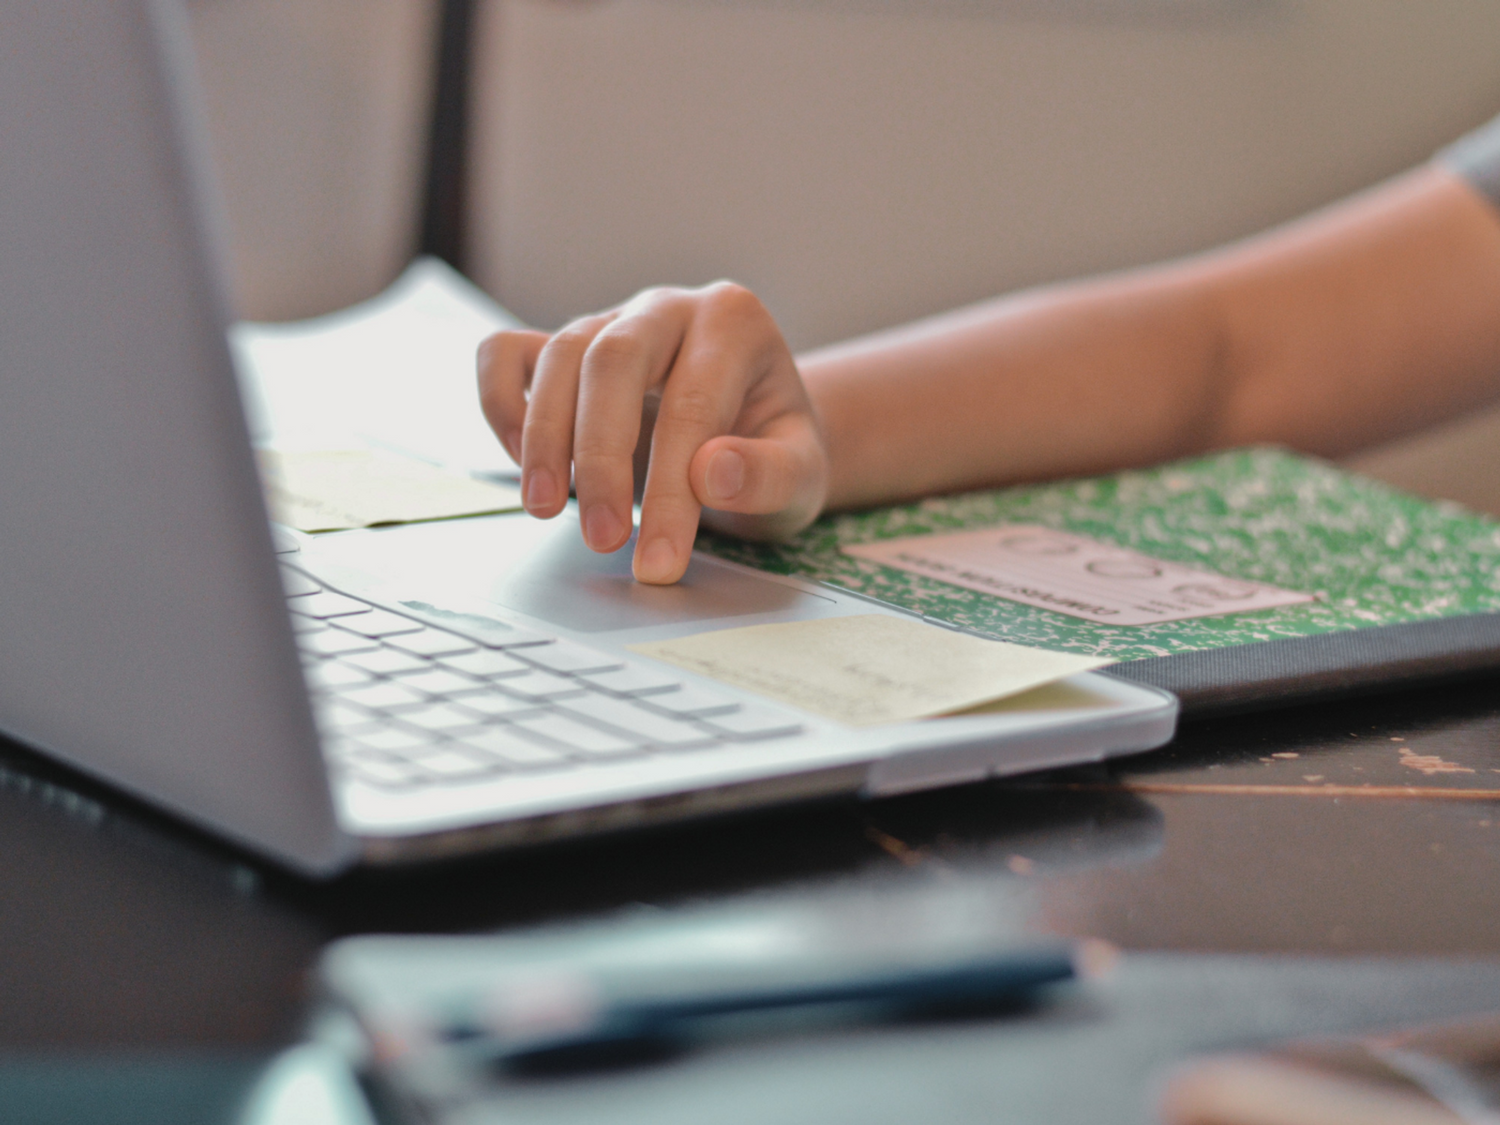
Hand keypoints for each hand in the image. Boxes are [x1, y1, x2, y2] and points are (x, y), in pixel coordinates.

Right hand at [477, 282, 828, 583]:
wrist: (752, 438)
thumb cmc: (773, 453)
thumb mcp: (802, 476)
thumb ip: (769, 475)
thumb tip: (711, 473)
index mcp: (734, 323)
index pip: (693, 405)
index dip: (670, 490)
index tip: (658, 560)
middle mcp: (667, 308)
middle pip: (613, 360)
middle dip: (601, 456)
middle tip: (602, 539)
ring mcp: (608, 320)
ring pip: (558, 355)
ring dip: (543, 437)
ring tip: (545, 510)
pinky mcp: (563, 347)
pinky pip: (506, 353)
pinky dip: (501, 403)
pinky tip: (521, 461)